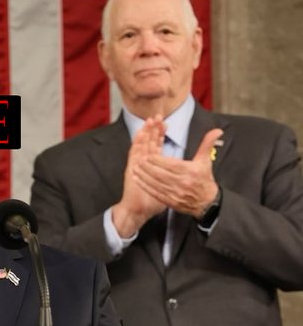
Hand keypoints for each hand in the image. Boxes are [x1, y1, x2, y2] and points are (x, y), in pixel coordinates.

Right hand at [112, 115, 167, 237]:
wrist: (140, 209)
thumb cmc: (154, 200)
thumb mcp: (170, 187)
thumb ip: (179, 178)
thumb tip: (193, 175)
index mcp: (152, 166)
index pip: (155, 145)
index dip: (159, 134)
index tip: (165, 123)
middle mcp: (143, 163)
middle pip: (148, 142)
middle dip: (153, 129)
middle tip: (158, 116)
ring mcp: (136, 165)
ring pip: (141, 144)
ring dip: (145, 132)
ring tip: (150, 120)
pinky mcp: (131, 168)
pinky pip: (134, 153)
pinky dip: (136, 142)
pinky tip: (139, 133)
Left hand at [134, 128, 222, 217]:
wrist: (207, 202)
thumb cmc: (204, 179)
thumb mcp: (205, 161)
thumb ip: (207, 144)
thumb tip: (217, 130)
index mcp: (190, 171)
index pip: (170, 164)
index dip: (157, 160)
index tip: (147, 155)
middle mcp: (182, 182)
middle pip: (161, 173)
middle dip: (148, 167)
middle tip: (138, 160)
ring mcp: (176, 193)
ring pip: (156, 183)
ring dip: (144, 176)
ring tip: (135, 168)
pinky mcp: (171, 201)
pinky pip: (156, 193)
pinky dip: (146, 186)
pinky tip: (138, 180)